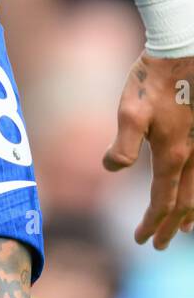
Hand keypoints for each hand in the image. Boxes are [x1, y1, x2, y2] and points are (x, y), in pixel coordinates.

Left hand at [104, 50, 193, 248]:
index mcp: (172, 155)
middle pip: (183, 204)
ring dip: (190, 214)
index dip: (150, 223)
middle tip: (157, 244)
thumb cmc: (154, 81)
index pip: (161, 201)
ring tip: (183, 229)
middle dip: (169, 226)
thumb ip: (123, 146)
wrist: (182, 52)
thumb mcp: (130, 111)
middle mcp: (193, 157)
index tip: (140, 240)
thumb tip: (111, 169)